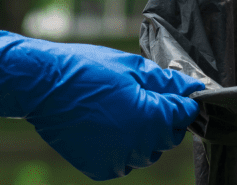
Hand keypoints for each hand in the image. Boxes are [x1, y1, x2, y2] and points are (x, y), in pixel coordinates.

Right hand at [0, 22, 204, 179]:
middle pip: (168, 137)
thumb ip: (167, 82)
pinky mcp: (100, 168)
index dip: (183, 102)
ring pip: (147, 152)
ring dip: (145, 135)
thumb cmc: (88, 69)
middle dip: (165, 119)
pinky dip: (123, 148)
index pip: (184, 115)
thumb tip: (192, 89)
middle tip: (146, 98)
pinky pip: (123, 161)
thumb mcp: (133, 67)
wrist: (44, 85)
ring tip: (124, 110)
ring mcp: (118, 159)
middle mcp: (138, 144)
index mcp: (151, 117)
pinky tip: (109, 126)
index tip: (177, 94)